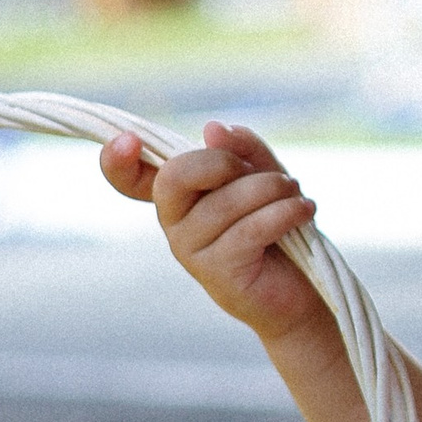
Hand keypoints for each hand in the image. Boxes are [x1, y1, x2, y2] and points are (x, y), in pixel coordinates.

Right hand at [102, 122, 324, 345]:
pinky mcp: (217, 273)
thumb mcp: (264, 176)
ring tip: (297, 195)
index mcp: (178, 195)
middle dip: (225, 162)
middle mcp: (174, 222)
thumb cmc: (278, 228)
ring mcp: (190, 250)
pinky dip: (284, 213)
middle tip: (269, 173)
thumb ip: (242, 149)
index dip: (117, 160)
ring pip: (224, 203)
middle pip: (176, 176)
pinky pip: (249, 230)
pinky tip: (304, 210)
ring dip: (272, 189)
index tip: (126, 142)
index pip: (129, 178)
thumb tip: (212, 129)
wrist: (299, 293)